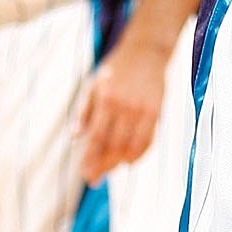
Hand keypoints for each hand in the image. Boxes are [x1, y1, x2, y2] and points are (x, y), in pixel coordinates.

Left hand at [75, 37, 167, 181]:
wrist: (146, 51)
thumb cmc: (116, 68)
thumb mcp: (94, 84)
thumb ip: (84, 111)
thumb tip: (74, 136)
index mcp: (106, 100)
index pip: (96, 138)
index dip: (90, 159)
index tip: (84, 173)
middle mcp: (125, 107)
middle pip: (113, 147)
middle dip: (102, 166)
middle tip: (94, 179)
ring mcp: (142, 110)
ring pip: (132, 147)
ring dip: (120, 163)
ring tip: (110, 169)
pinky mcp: (156, 111)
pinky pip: (148, 140)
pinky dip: (139, 154)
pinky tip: (129, 160)